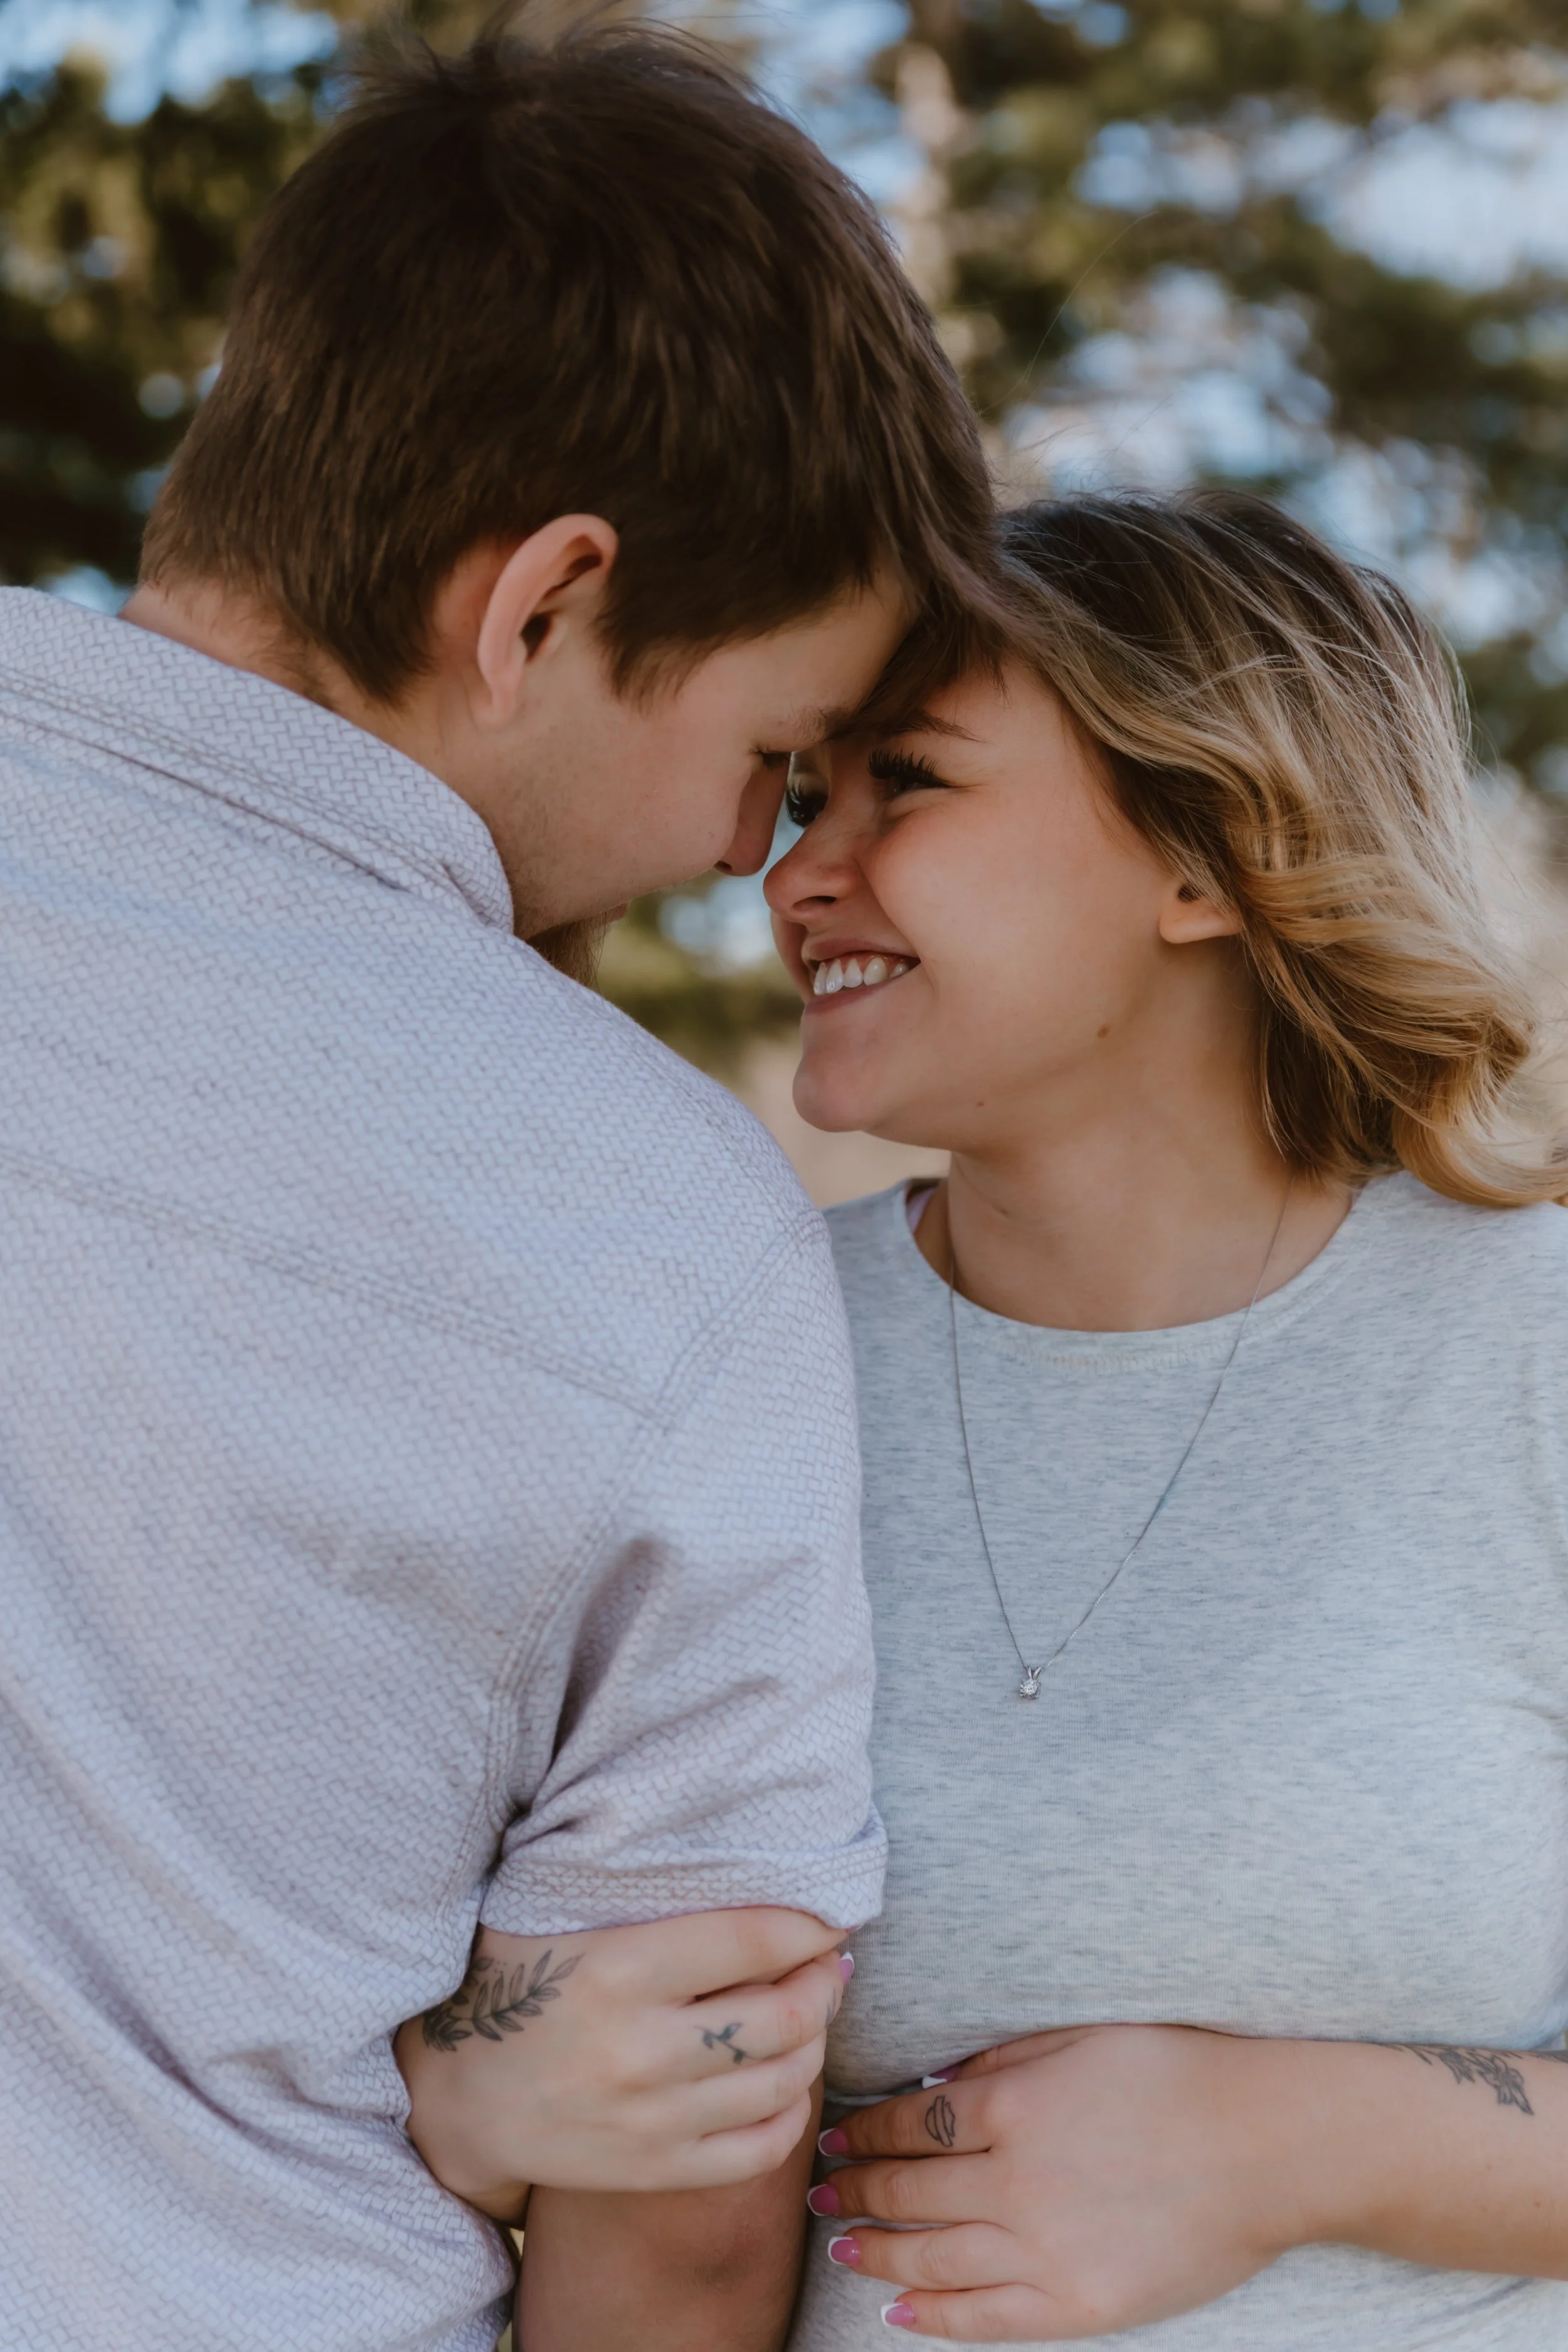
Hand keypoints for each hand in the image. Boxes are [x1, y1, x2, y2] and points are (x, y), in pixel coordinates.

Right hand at [398, 1906, 849, 2214]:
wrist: (456, 2099)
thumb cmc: (514, 1982)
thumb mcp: (557, 1914)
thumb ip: (639, 1888)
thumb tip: (737, 1851)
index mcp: (619, 1969)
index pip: (754, 1940)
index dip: (811, 1925)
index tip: (829, 1917)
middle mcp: (641, 2048)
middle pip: (785, 2016)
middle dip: (825, 1983)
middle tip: (829, 1964)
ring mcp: (651, 2118)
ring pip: (782, 2081)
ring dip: (816, 2042)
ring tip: (812, 2014)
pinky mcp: (655, 2170)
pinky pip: (759, 2149)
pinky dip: (792, 2112)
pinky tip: (787, 2080)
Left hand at [813, 2024, 1313, 2339]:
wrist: (1267, 2146)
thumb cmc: (1175, 2075)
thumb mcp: (1077, 2039)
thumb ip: (998, 2064)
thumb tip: (932, 2087)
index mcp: (1012, 2108)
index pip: (911, 2125)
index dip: (865, 2134)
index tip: (836, 2138)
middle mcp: (1016, 2183)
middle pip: (908, 2193)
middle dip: (854, 2191)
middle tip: (819, 2189)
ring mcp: (1045, 2252)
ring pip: (932, 2259)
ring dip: (876, 2251)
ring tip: (841, 2243)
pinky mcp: (1080, 2305)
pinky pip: (988, 2318)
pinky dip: (935, 2315)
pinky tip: (899, 2307)